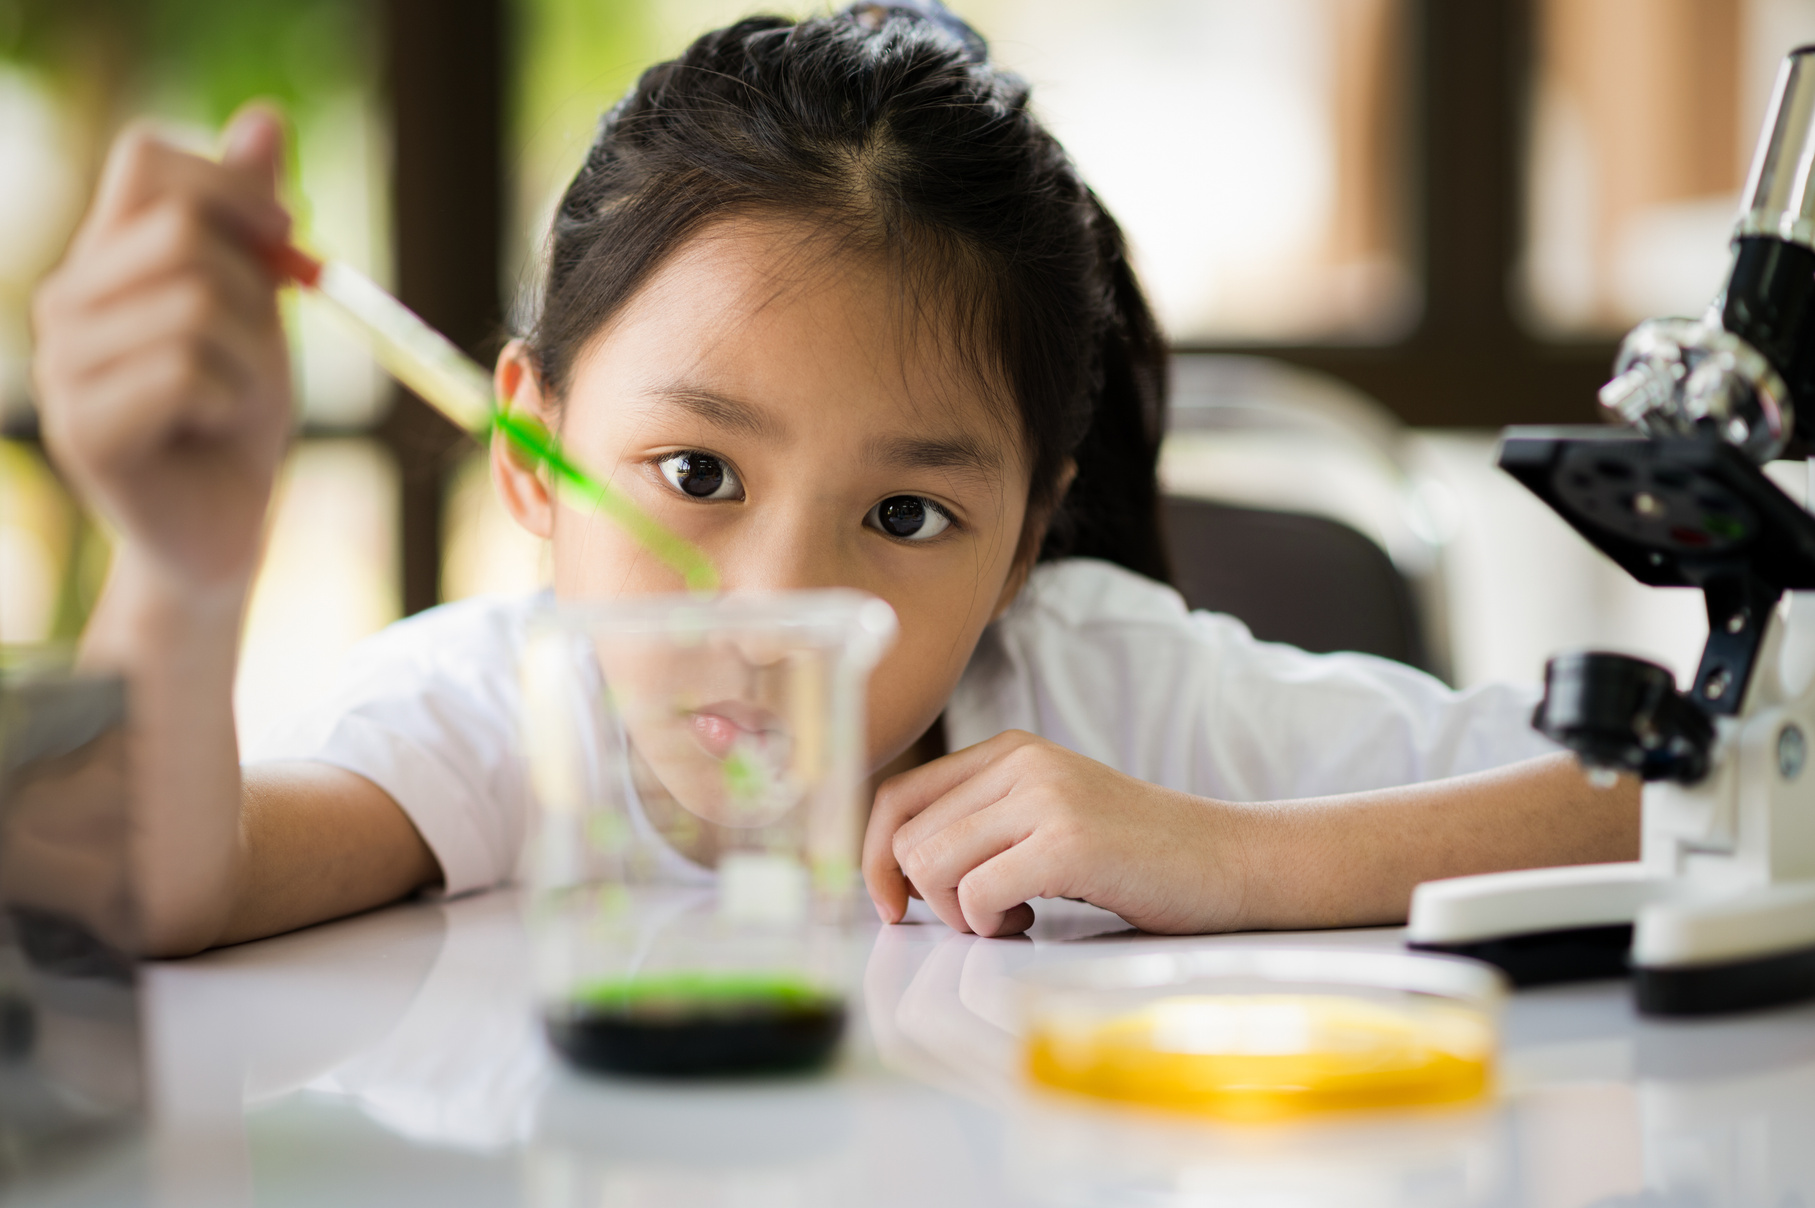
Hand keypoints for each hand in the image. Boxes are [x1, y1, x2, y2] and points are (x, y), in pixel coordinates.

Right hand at [32, 106, 293, 599]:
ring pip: (195, 305)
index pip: (148, 160)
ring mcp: (62, 366)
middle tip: (253, 358)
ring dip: (249, 361)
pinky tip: (209, 433)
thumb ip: (254, 220)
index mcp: (104, 259)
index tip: (283, 239)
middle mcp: (66, 301)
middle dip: (256, 295)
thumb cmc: (237, 416)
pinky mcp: (82, 429)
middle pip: (182, 232)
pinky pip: (187, 373)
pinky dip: (230, 404)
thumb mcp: (260, 307)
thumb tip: (266, 118)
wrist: (225, 525)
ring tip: (228, 403)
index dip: (231, 187)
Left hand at [863, 730, 1249, 936]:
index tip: (893, 906)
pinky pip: (975, 895)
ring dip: (960, 913)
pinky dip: (990, 925)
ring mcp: (1045, 797)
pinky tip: (1033, 921)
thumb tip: (896, 872)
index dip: (876, 857)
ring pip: (931, 867)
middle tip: (986, 916)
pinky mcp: (1067, 842)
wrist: (1231, 860)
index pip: (897, 797)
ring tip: (1014, 916)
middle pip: (908, 839)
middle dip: (929, 898)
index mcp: (1008, 751)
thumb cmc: (1138, 855)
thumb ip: (983, 825)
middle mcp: (1020, 762)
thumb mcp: (1049, 816)